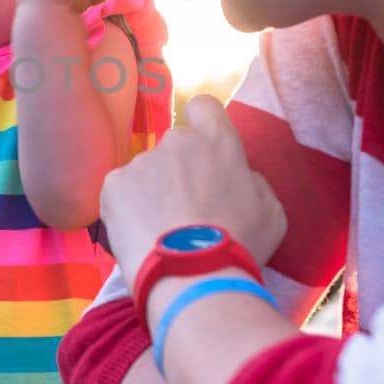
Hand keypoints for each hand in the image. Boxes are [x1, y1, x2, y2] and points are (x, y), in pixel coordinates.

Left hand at [99, 95, 285, 278]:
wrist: (191, 277)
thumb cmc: (239, 246)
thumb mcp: (271, 211)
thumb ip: (252, 181)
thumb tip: (239, 175)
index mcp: (217, 141)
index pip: (204, 106)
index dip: (203, 125)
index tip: (204, 153)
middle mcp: (176, 141)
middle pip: (174, 147)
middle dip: (178, 171)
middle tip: (186, 211)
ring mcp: (141, 161)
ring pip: (146, 172)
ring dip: (152, 194)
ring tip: (163, 234)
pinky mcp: (113, 184)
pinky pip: (121, 192)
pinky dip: (128, 211)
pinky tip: (142, 236)